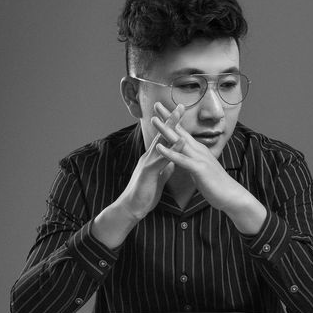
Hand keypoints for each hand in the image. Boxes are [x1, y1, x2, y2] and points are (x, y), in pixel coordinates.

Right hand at [116, 103, 184, 218]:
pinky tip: (181, 140)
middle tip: (180, 105)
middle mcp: (150, 156)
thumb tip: (172, 161)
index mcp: (153, 157)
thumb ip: (164, 167)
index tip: (180, 114)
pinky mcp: (149, 172)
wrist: (131, 208)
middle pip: (162, 134)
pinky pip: (163, 158)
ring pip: (161, 141)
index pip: (164, 138)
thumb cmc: (145, 193)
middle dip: (171, 119)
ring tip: (180, 114)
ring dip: (171, 127)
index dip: (172, 126)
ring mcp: (148, 162)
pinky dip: (173, 148)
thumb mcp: (158, 177)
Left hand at [152, 104, 240, 211]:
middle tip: (156, 103)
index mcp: (198, 150)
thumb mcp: (202, 169)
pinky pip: (181, 160)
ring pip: (179, 141)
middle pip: (180, 130)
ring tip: (153, 120)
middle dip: (168, 117)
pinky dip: (170, 153)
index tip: (162, 110)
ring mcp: (199, 158)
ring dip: (165, 130)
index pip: (182, 131)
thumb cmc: (216, 184)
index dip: (172, 120)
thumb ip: (193, 161)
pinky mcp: (199, 169)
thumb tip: (186, 158)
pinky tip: (159, 147)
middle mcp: (198, 150)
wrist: (231, 195)